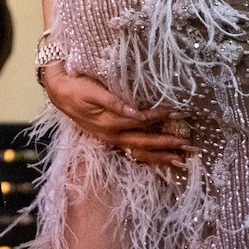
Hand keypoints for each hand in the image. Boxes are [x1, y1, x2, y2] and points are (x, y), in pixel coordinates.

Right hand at [40, 62, 188, 169]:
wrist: (59, 93)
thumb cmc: (77, 88)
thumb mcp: (93, 92)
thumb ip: (114, 103)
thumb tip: (136, 112)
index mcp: (110, 122)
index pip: (142, 121)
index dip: (161, 118)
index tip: (179, 113)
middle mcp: (113, 135)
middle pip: (144, 143)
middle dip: (167, 145)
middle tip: (188, 145)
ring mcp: (111, 140)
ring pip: (140, 153)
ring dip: (161, 157)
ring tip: (181, 161)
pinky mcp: (110, 139)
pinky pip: (133, 153)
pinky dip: (149, 158)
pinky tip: (161, 161)